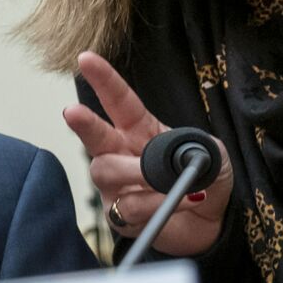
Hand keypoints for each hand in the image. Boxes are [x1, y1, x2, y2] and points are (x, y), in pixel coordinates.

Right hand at [62, 51, 233, 256]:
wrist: (209, 224)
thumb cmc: (204, 180)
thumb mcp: (210, 153)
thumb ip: (195, 147)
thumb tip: (177, 158)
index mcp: (139, 130)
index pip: (118, 101)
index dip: (103, 80)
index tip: (86, 58)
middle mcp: (120, 154)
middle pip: (95, 137)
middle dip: (84, 123)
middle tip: (72, 112)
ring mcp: (116, 186)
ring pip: (107, 173)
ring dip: (136, 174)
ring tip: (161, 180)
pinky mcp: (119, 215)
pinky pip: (128, 207)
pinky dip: (157, 203)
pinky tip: (181, 200)